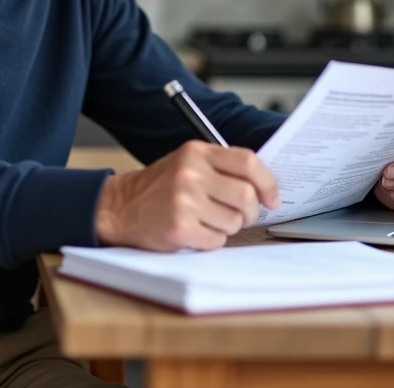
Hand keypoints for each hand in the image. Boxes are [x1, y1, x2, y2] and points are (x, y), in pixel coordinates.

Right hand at [94, 141, 280, 250]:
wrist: (121, 207)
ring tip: (207, 221)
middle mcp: (191, 173)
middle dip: (250, 212)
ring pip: (234, 221)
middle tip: (241, 216)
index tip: (272, 198)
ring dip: (227, 227)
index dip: (268, 182)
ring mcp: (184, 200)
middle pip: (246, 195)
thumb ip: (221, 168)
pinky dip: (211, 240)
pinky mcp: (179, 227)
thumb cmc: (160, 187)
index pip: (248, 161)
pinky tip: (195, 231)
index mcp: (197, 152)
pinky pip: (217, 240)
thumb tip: (265, 188)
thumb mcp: (188, 163)